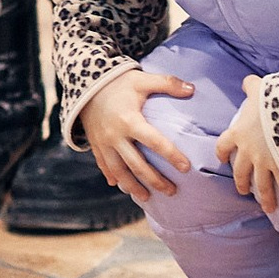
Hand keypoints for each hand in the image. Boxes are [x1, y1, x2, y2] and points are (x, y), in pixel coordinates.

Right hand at [79, 69, 193, 200]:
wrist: (86, 85)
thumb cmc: (119, 83)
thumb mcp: (143, 80)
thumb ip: (168, 83)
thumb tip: (193, 89)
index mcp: (129, 120)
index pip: (154, 142)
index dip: (171, 155)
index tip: (186, 167)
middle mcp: (115, 136)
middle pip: (136, 164)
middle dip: (154, 180)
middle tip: (172, 191)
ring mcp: (103, 144)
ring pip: (118, 171)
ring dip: (132, 186)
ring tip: (147, 198)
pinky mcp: (95, 146)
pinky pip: (104, 166)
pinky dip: (113, 178)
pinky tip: (121, 187)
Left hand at [217, 75, 278, 212]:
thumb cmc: (272, 101)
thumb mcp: (260, 90)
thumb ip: (251, 86)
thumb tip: (248, 81)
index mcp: (239, 133)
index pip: (223, 146)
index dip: (222, 153)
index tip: (222, 158)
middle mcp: (249, 152)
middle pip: (240, 172)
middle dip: (241, 183)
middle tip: (242, 191)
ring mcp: (266, 163)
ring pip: (261, 185)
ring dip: (264, 197)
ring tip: (267, 207)